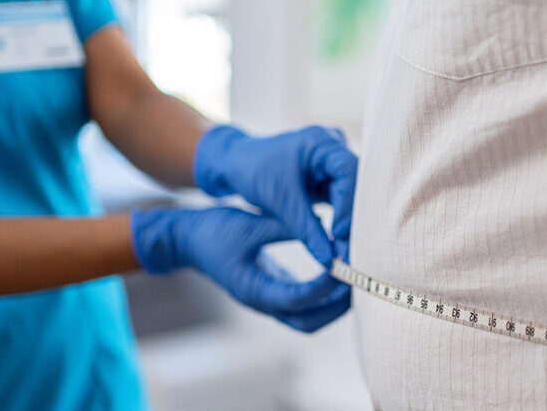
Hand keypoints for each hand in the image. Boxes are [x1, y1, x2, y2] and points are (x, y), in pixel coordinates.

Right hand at [130, 207, 349, 332]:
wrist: (187, 240)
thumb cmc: (214, 230)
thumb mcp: (250, 224)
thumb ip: (286, 227)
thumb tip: (323, 225)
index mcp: (254, 290)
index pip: (299, 298)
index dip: (326, 284)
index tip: (344, 263)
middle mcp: (262, 302)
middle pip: (310, 321)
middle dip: (337, 305)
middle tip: (359, 279)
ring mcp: (266, 300)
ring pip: (309, 318)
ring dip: (333, 304)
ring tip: (354, 276)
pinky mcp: (270, 291)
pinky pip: (303, 304)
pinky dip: (323, 295)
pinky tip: (338, 271)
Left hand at [192, 125, 357, 266]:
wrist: (236, 165)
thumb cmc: (253, 171)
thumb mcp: (280, 201)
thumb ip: (307, 231)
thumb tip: (330, 262)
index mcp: (321, 142)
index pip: (349, 171)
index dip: (349, 203)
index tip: (339, 233)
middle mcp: (333, 150)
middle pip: (356, 185)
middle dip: (353, 219)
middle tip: (351, 252)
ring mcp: (332, 165)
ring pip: (352, 197)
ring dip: (349, 224)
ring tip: (348, 254)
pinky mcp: (329, 180)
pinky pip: (342, 202)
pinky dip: (341, 222)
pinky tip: (342, 245)